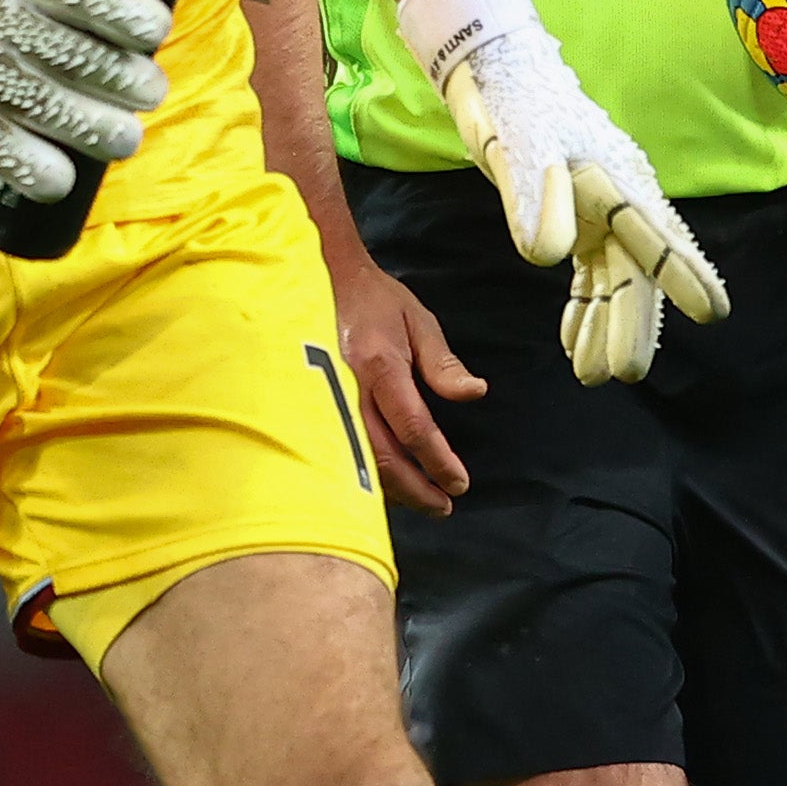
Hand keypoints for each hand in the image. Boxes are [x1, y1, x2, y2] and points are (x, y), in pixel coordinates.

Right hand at [330, 248, 480, 514]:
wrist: (321, 279)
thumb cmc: (375, 300)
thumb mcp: (419, 322)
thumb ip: (444, 365)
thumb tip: (474, 394)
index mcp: (380, 367)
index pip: (414, 428)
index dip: (438, 461)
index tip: (459, 483)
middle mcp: (348, 389)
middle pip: (382, 456)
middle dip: (416, 489)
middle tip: (443, 506)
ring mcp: (324, 400)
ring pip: (355, 462)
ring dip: (390, 490)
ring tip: (421, 502)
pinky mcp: (311, 406)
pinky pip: (337, 451)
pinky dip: (363, 475)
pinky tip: (384, 486)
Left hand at [433, 15, 729, 382]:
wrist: (493, 67)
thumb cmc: (513, 103)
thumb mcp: (520, 148)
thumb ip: (534, 199)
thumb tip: (549, 256)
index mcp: (617, 182)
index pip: (656, 237)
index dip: (684, 277)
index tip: (713, 313)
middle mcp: (619, 199)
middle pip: (638, 270)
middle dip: (634, 322)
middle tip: (627, 373)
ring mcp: (599, 210)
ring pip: (615, 277)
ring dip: (603, 322)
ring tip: (589, 375)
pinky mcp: (575, 216)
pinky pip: (589, 270)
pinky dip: (581, 304)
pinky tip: (570, 338)